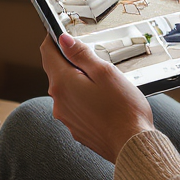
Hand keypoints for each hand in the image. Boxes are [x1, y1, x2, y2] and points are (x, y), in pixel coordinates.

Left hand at [40, 33, 154, 162]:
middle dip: (71, 62)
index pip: (48, 53)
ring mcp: (66, 117)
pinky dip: (84, 100)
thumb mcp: (105, 72)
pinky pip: (75, 106)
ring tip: (104, 85)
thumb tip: (64, 40)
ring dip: (79, 82)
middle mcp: (59, 102)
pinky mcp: (76, 128)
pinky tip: (103, 102)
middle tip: (93, 60)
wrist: (131, 146)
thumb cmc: (123, 110)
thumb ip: (81, 54)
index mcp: (63, 83)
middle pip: (57, 71)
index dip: (54, 39)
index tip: (62, 34)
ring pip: (67, 90)